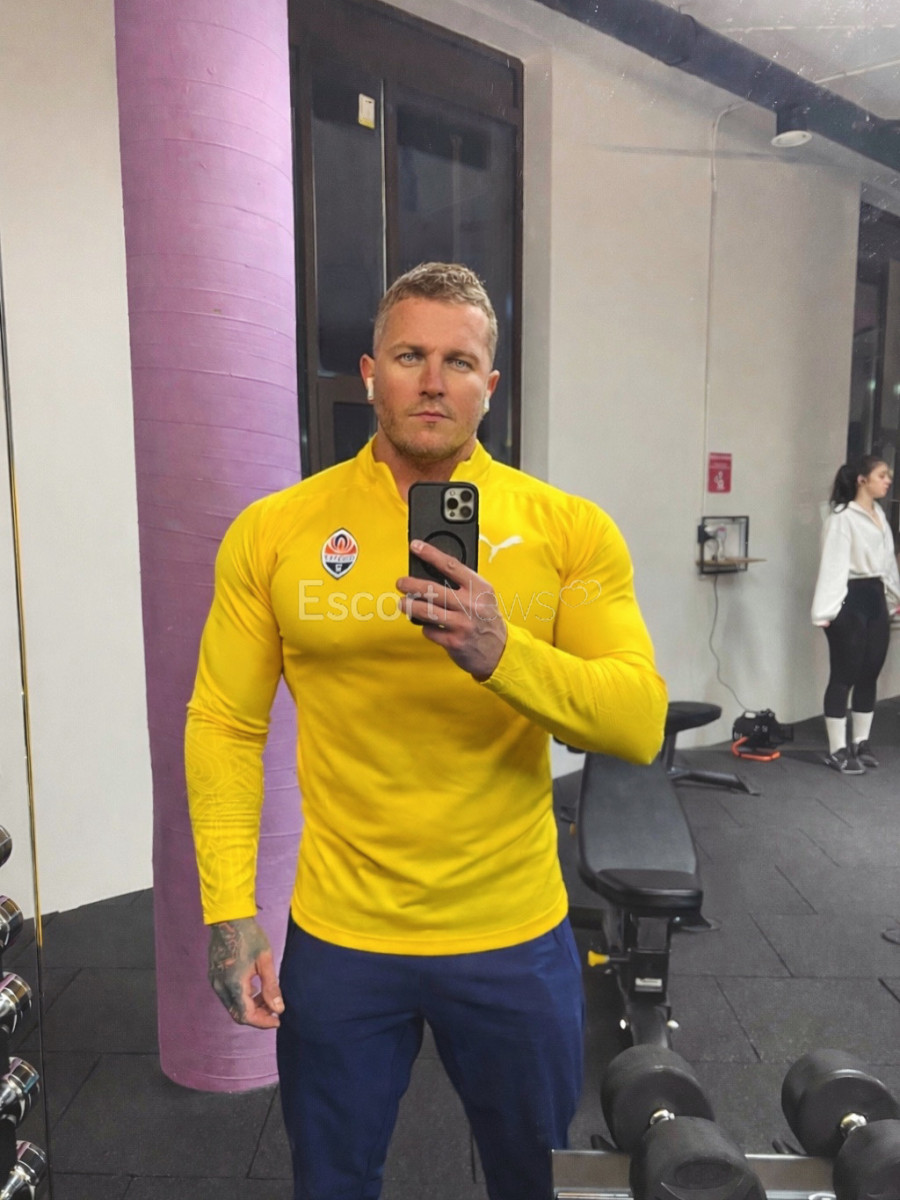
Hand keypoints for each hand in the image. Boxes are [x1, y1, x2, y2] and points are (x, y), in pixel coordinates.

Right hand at [207, 916, 283, 1028]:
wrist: (229, 918)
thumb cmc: (249, 936)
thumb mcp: (265, 960)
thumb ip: (271, 986)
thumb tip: (279, 1008)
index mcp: (234, 984)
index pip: (247, 1016)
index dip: (263, 1022)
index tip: (278, 1019)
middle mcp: (220, 987)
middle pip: (238, 1014)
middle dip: (258, 1015)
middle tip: (275, 1009)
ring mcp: (215, 982)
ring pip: (232, 1005)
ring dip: (250, 1006)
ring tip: (267, 997)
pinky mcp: (213, 976)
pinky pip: (227, 995)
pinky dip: (242, 997)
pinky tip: (254, 988)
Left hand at [398, 540, 507, 679]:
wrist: (500, 651)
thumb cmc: (486, 620)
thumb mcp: (483, 596)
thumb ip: (463, 584)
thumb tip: (431, 572)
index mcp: (479, 588)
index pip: (451, 565)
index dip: (430, 554)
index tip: (415, 546)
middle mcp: (471, 604)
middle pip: (433, 589)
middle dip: (411, 584)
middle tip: (401, 582)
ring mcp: (462, 624)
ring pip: (427, 611)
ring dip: (410, 606)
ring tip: (403, 603)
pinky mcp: (454, 642)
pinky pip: (430, 631)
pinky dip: (426, 628)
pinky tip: (428, 626)